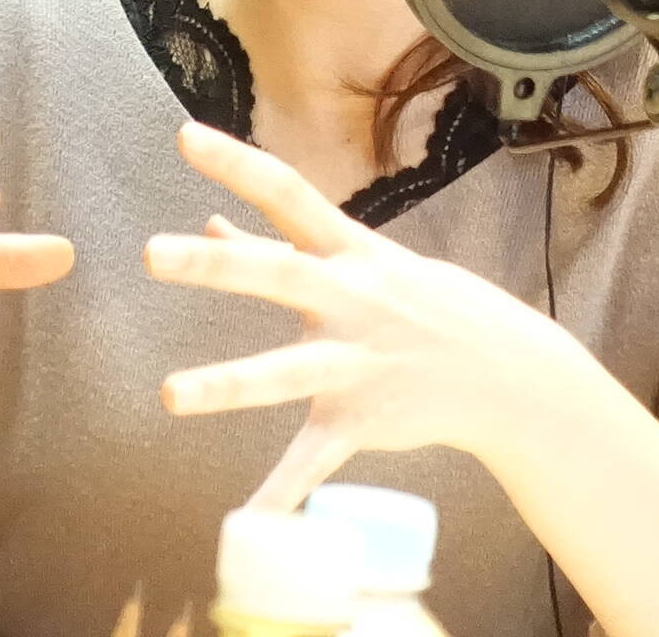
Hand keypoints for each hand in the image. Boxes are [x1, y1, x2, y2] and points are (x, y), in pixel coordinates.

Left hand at [146, 119, 583, 508]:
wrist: (509, 375)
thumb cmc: (421, 304)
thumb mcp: (362, 260)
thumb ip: (281, 244)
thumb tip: (213, 220)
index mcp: (348, 251)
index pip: (286, 192)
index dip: (236, 162)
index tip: (183, 135)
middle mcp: (350, 299)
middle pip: (278, 273)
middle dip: (216, 265)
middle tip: (150, 253)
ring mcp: (355, 362)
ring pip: (285, 372)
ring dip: (227, 384)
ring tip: (168, 396)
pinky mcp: (360, 419)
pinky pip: (314, 459)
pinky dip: (282, 493)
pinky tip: (247, 522)